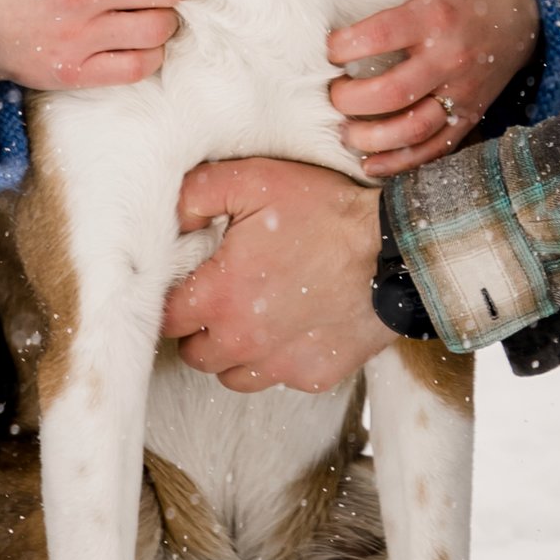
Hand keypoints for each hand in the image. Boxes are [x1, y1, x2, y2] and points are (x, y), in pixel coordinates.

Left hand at [161, 157, 391, 392]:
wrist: (394, 252)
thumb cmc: (326, 214)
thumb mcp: (255, 179)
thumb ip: (199, 193)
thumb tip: (176, 218)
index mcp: (222, 295)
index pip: (165, 317)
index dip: (170, 297)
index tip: (185, 282)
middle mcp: (244, 341)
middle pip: (194, 353)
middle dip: (197, 328)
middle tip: (217, 297)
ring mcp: (280, 366)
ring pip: (230, 375)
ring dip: (231, 351)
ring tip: (250, 315)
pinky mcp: (313, 376)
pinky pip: (277, 379)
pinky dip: (276, 359)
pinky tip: (291, 325)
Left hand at [326, 0, 540, 173]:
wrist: (521, 18)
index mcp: (434, 16)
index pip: (382, 35)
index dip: (346, 45)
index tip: (327, 49)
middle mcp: (449, 59)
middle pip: (393, 92)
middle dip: (352, 99)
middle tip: (331, 94)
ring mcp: (461, 94)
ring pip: (413, 130)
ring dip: (372, 139)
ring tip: (345, 132)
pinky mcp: (468, 117)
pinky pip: (435, 150)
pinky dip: (401, 164)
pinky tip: (371, 164)